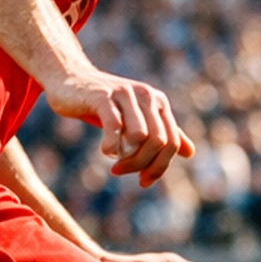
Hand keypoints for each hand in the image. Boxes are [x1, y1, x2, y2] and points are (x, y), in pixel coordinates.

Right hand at [44, 70, 193, 185]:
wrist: (70, 79)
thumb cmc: (102, 104)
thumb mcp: (135, 118)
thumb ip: (162, 133)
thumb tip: (190, 152)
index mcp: (158, 102)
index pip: (171, 143)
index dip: (160, 167)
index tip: (142, 182)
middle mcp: (146, 95)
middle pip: (158, 142)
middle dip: (142, 164)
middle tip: (120, 172)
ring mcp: (125, 94)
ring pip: (141, 136)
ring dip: (128, 158)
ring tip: (114, 163)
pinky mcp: (102, 96)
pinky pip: (114, 126)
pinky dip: (111, 145)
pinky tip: (105, 151)